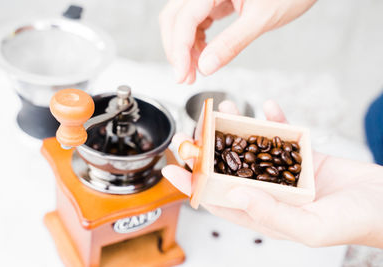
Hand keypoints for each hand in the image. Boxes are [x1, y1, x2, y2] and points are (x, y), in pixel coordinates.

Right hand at [159, 0, 316, 83]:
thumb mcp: (261, 19)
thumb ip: (231, 43)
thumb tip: (205, 67)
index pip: (184, 19)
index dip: (179, 50)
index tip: (181, 76)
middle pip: (174, 18)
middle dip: (176, 50)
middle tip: (184, 77)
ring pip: (182, 21)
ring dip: (183, 47)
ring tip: (193, 71)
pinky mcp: (215, 0)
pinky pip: (195, 21)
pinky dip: (194, 41)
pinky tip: (202, 56)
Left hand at [162, 100, 382, 247]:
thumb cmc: (352, 223)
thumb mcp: (310, 227)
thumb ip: (270, 213)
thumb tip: (234, 195)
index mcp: (264, 213)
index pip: (218, 200)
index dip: (193, 186)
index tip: (172, 170)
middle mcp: (268, 192)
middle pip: (228, 170)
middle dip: (206, 153)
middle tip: (188, 136)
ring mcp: (283, 172)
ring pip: (251, 148)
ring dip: (235, 129)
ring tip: (220, 110)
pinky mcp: (301, 156)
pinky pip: (283, 135)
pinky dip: (275, 120)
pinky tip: (268, 107)